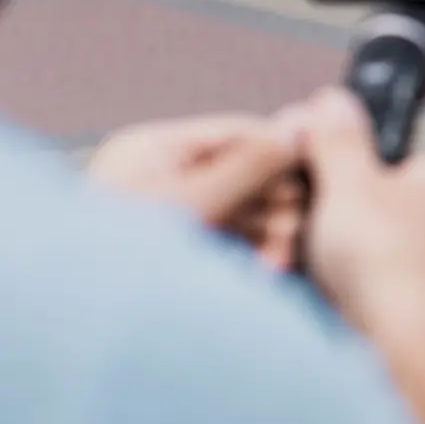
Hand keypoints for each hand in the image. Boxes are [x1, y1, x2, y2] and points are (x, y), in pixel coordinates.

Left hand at [87, 112, 305, 270]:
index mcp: (153, 148)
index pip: (237, 132)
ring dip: (266, 233)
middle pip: (242, 173)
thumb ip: (250, 164)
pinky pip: (225, 239)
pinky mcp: (177, 249)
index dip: (283, 148)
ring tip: (283, 258)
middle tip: (298, 228)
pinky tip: (267, 268)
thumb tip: (299, 127)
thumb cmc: (118, 257)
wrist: (84, 316)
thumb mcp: (193, 203)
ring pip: (238, 210)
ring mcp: (168, 213)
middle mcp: (160, 174)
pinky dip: (248, 252)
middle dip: (275, 203)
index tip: (321, 167)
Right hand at [298, 87, 424, 423]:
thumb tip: (334, 99)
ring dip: (309, 253)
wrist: (407, 354)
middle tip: (291, 229)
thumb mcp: (353, 185)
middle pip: (352, 201)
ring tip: (295, 266)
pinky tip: (313, 295)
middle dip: (311, 214)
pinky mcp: (399, 306)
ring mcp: (419, 266)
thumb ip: (340, 139)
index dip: (327, 159)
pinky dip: (322, 289)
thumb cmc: (395, 270)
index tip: (295, 168)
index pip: (372, 153)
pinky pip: (346, 286)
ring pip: (344, 247)